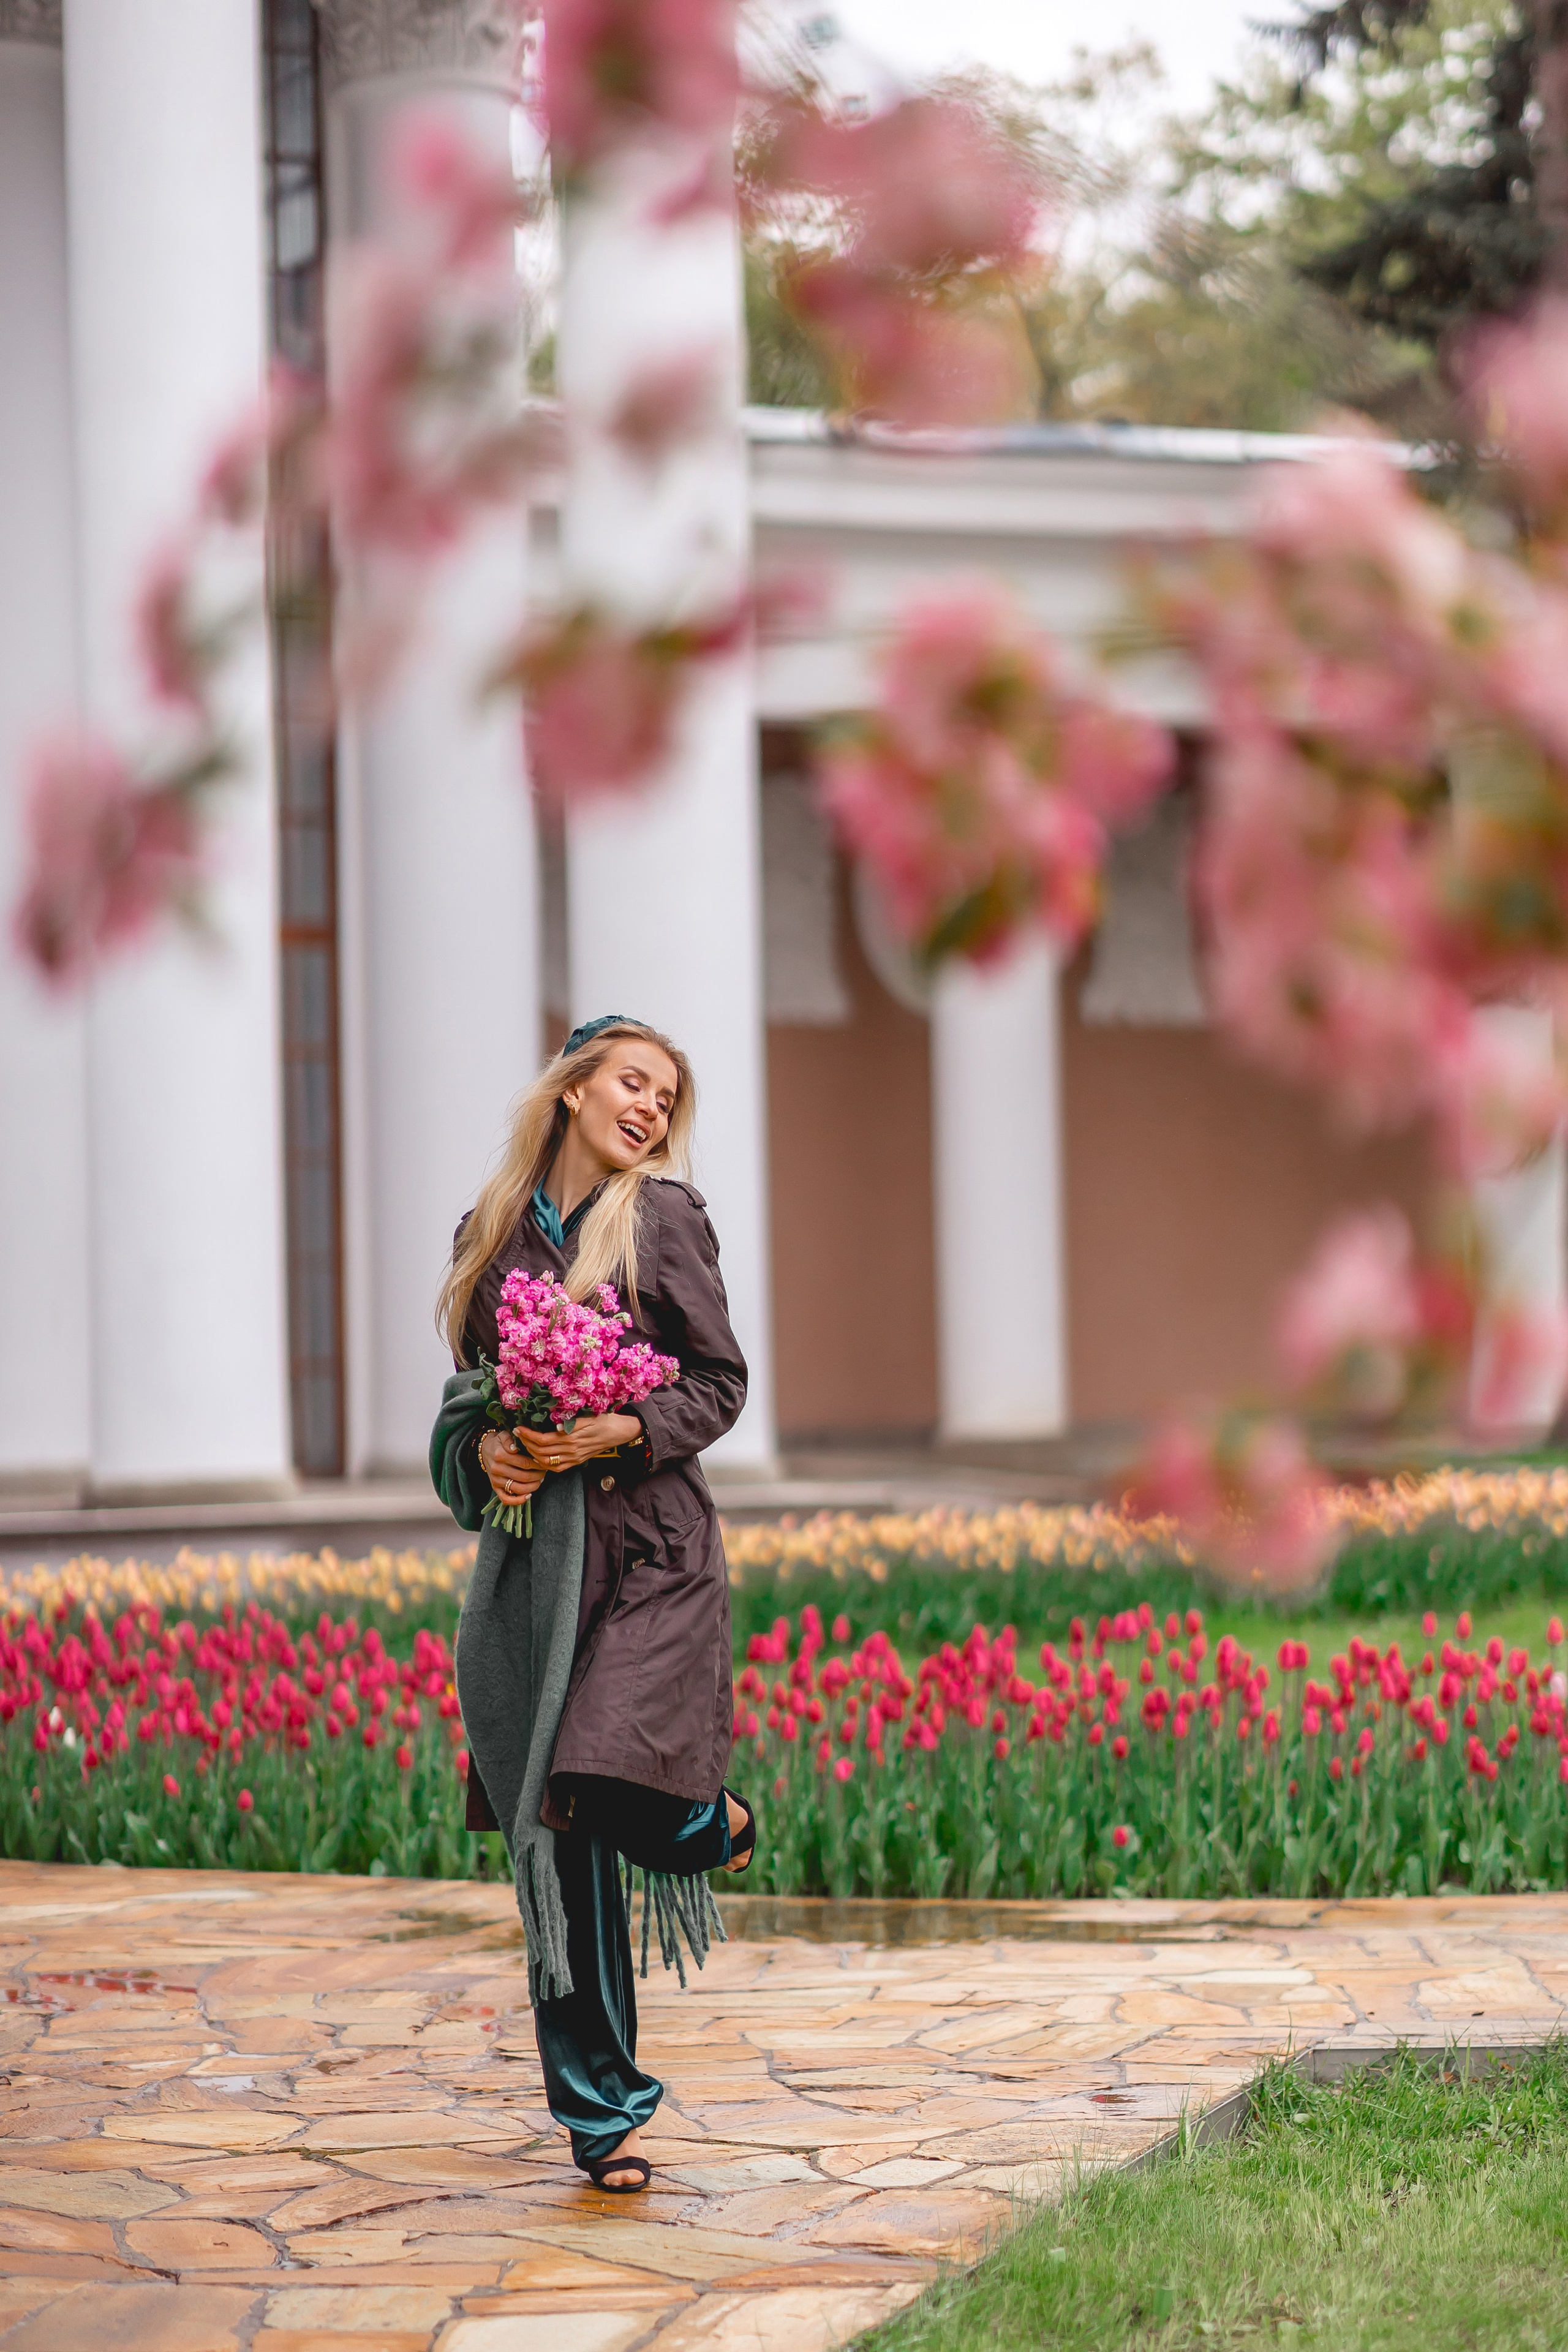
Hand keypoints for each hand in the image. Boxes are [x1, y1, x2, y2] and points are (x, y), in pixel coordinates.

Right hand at [478, 1428, 545, 1507]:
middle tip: (544, 1472)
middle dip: (538, 1476)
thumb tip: (514, 1448)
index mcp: (500, 1455)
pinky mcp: (495, 1488)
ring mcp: (496, 1480)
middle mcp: (497, 1469)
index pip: (525, 1463)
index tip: (544, 1463)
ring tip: (539, 1481)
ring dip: (533, 1487)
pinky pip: (506, 1499)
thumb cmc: (499, 1443)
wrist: (485, 1450)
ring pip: (518, 1489)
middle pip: (524, 1477)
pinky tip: (528, 1495)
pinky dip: (518, 1500)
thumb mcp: (504, 1435)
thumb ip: (510, 1439)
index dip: (538, 1465)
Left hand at [515, 1413, 641, 1472]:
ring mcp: (574, 1458)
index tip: (518, 1428)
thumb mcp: (589, 1417)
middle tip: (517, 1434)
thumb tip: (555, 1428)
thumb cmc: (605, 1419)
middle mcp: (571, 1451)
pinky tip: (537, 1455)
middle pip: (541, 1452)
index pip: (543, 1440)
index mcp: (572, 1439)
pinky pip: (556, 1467)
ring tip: (524, 1443)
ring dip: (532, 1453)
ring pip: (546, 1461)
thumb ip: (572, 1423)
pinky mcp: (577, 1461)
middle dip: (526, 1443)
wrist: (620, 1432)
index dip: (528, 1435)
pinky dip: (543, 1463)